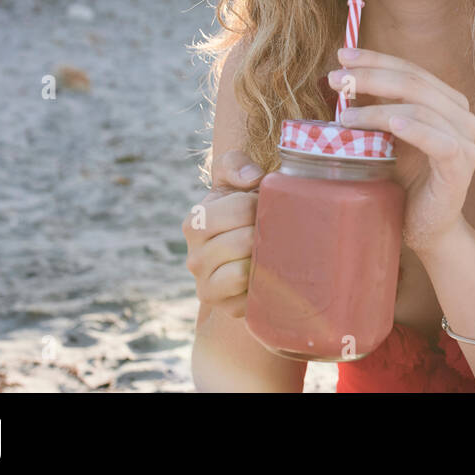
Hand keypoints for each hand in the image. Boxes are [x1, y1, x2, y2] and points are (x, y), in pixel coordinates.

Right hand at [182, 148, 262, 318]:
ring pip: (242, 272)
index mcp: (195, 222)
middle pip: (243, 241)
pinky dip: (265, 286)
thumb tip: (251, 178)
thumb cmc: (241, 209)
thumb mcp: (233, 180)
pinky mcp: (226, 308)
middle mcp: (195, 257)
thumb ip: (234, 165)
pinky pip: (250, 300)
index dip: (262, 204)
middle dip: (268, 231)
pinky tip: (273, 273)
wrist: (245, 251)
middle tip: (280, 227)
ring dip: (267, 258)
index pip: (238, 208)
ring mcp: (207, 286)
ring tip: (277, 248)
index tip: (269, 204)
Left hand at [327, 47, 474, 254]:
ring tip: (345, 115)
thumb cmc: (404, 181)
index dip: (376, 59)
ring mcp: (465, 140)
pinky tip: (392, 124)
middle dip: (372, 76)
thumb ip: (378, 109)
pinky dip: (416, 129)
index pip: (410, 70)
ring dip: (379, 108)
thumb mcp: (387, 137)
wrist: (425, 228)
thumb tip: (342, 80)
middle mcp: (460, 115)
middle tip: (336, 79)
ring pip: (422, 108)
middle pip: (415, 83)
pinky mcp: (461, 166)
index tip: (342, 55)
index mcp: (445, 102)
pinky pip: (440, 141)